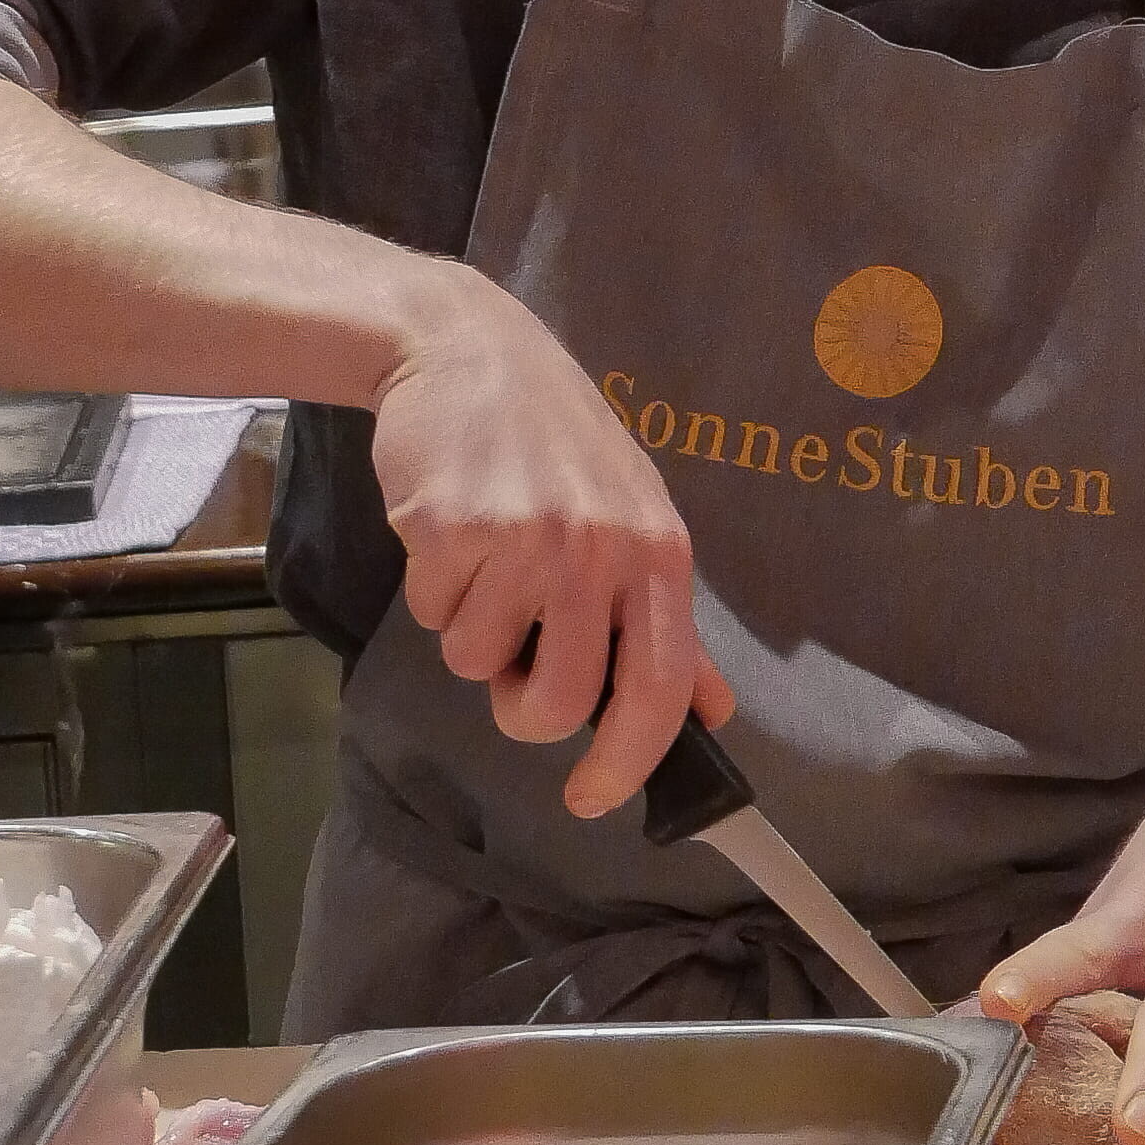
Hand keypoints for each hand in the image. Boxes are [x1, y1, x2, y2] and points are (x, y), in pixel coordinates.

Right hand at [371, 270, 729, 812]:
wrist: (466, 348)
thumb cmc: (555, 443)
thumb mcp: (635, 519)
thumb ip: (668, 624)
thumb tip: (712, 710)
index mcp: (657, 554)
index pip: (660, 687)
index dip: (628, 761)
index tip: (593, 797)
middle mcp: (599, 549)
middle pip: (557, 703)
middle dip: (523, 709)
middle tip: (515, 665)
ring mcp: (525, 538)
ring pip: (480, 665)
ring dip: (472, 636)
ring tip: (484, 566)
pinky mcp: (452, 528)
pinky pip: (433, 615)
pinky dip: (433, 592)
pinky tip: (451, 533)